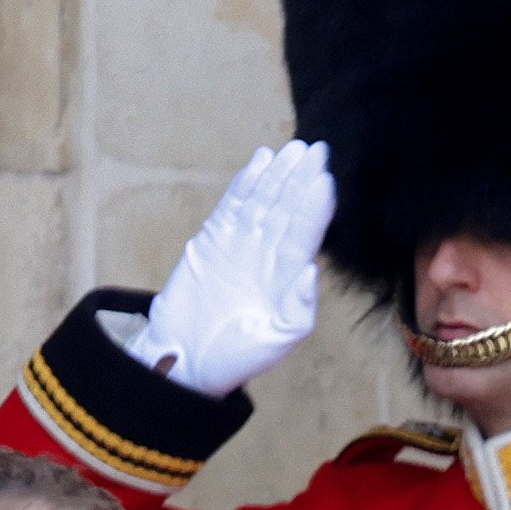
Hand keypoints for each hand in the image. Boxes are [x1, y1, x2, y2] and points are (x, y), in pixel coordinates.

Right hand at [131, 141, 334, 395]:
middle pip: (288, 209)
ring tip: (291, 149)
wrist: (184, 360)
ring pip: (263, 201)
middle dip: (301, 179)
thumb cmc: (234, 358)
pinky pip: (232, 205)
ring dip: (277, 175)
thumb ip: (298, 309)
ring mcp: (240, 245)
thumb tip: (312, 270)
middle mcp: (268, 255)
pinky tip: (259, 161)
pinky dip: (245, 183)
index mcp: (288, 277)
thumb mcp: (276, 340)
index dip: (315, 206)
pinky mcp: (211, 241)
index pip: (306, 232)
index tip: (325, 178)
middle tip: (315, 149)